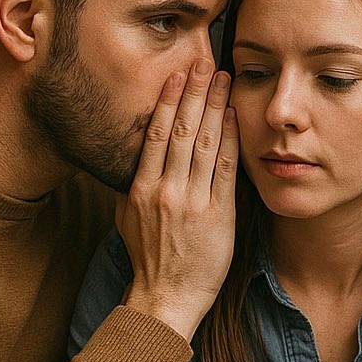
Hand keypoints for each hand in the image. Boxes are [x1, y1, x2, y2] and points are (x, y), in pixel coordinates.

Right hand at [118, 60, 238, 340]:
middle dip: (194, 93)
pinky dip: (229, 140)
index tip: (177, 75)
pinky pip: (224, 170)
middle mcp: (164, 190)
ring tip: (223, 79)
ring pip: (202, 144)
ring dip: (214, 107)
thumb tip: (129, 158)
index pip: (154, 134)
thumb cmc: (149, 260)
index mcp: (140, 189)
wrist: (166, 298)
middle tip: (205, 62)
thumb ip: (129, 186)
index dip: (168, 100)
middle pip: (179, 130)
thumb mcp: (126, 219)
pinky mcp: (218, 216)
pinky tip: (235, 117)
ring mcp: (192, 202)